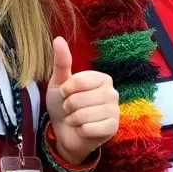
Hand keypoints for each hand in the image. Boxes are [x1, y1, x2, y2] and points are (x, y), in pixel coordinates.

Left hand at [45, 37, 118, 165]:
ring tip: (77, 120)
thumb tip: (58, 38)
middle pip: (79, 99)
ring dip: (73, 120)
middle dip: (69, 107)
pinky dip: (81, 130)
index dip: (66, 91)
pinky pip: (90, 128)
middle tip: (72, 110)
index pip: (78, 82)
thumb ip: (61, 61)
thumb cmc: (64, 105)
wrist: (66, 133)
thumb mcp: (59, 82)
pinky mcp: (113, 128)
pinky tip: (84, 130)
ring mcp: (114, 111)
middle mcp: (112, 92)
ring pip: (84, 115)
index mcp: (102, 78)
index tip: (67, 94)